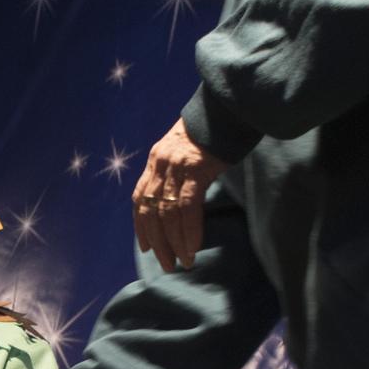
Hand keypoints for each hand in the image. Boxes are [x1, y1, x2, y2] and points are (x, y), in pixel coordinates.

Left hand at [132, 118, 226, 272]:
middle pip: (150, 210)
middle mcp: (160, 163)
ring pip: (167, 213)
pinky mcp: (194, 168)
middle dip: (157, 241)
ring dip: (174, 242)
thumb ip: (180, 171)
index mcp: (156, 159)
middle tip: (166, 264)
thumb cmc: (214, 130)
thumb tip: (182, 197)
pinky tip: (192, 247)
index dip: (141, 225)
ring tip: (182, 261)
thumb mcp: (187, 148)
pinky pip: (186, 207)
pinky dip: (188, 231)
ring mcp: (175, 166)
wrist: (229, 105)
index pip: (140, 197)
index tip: (145, 246)